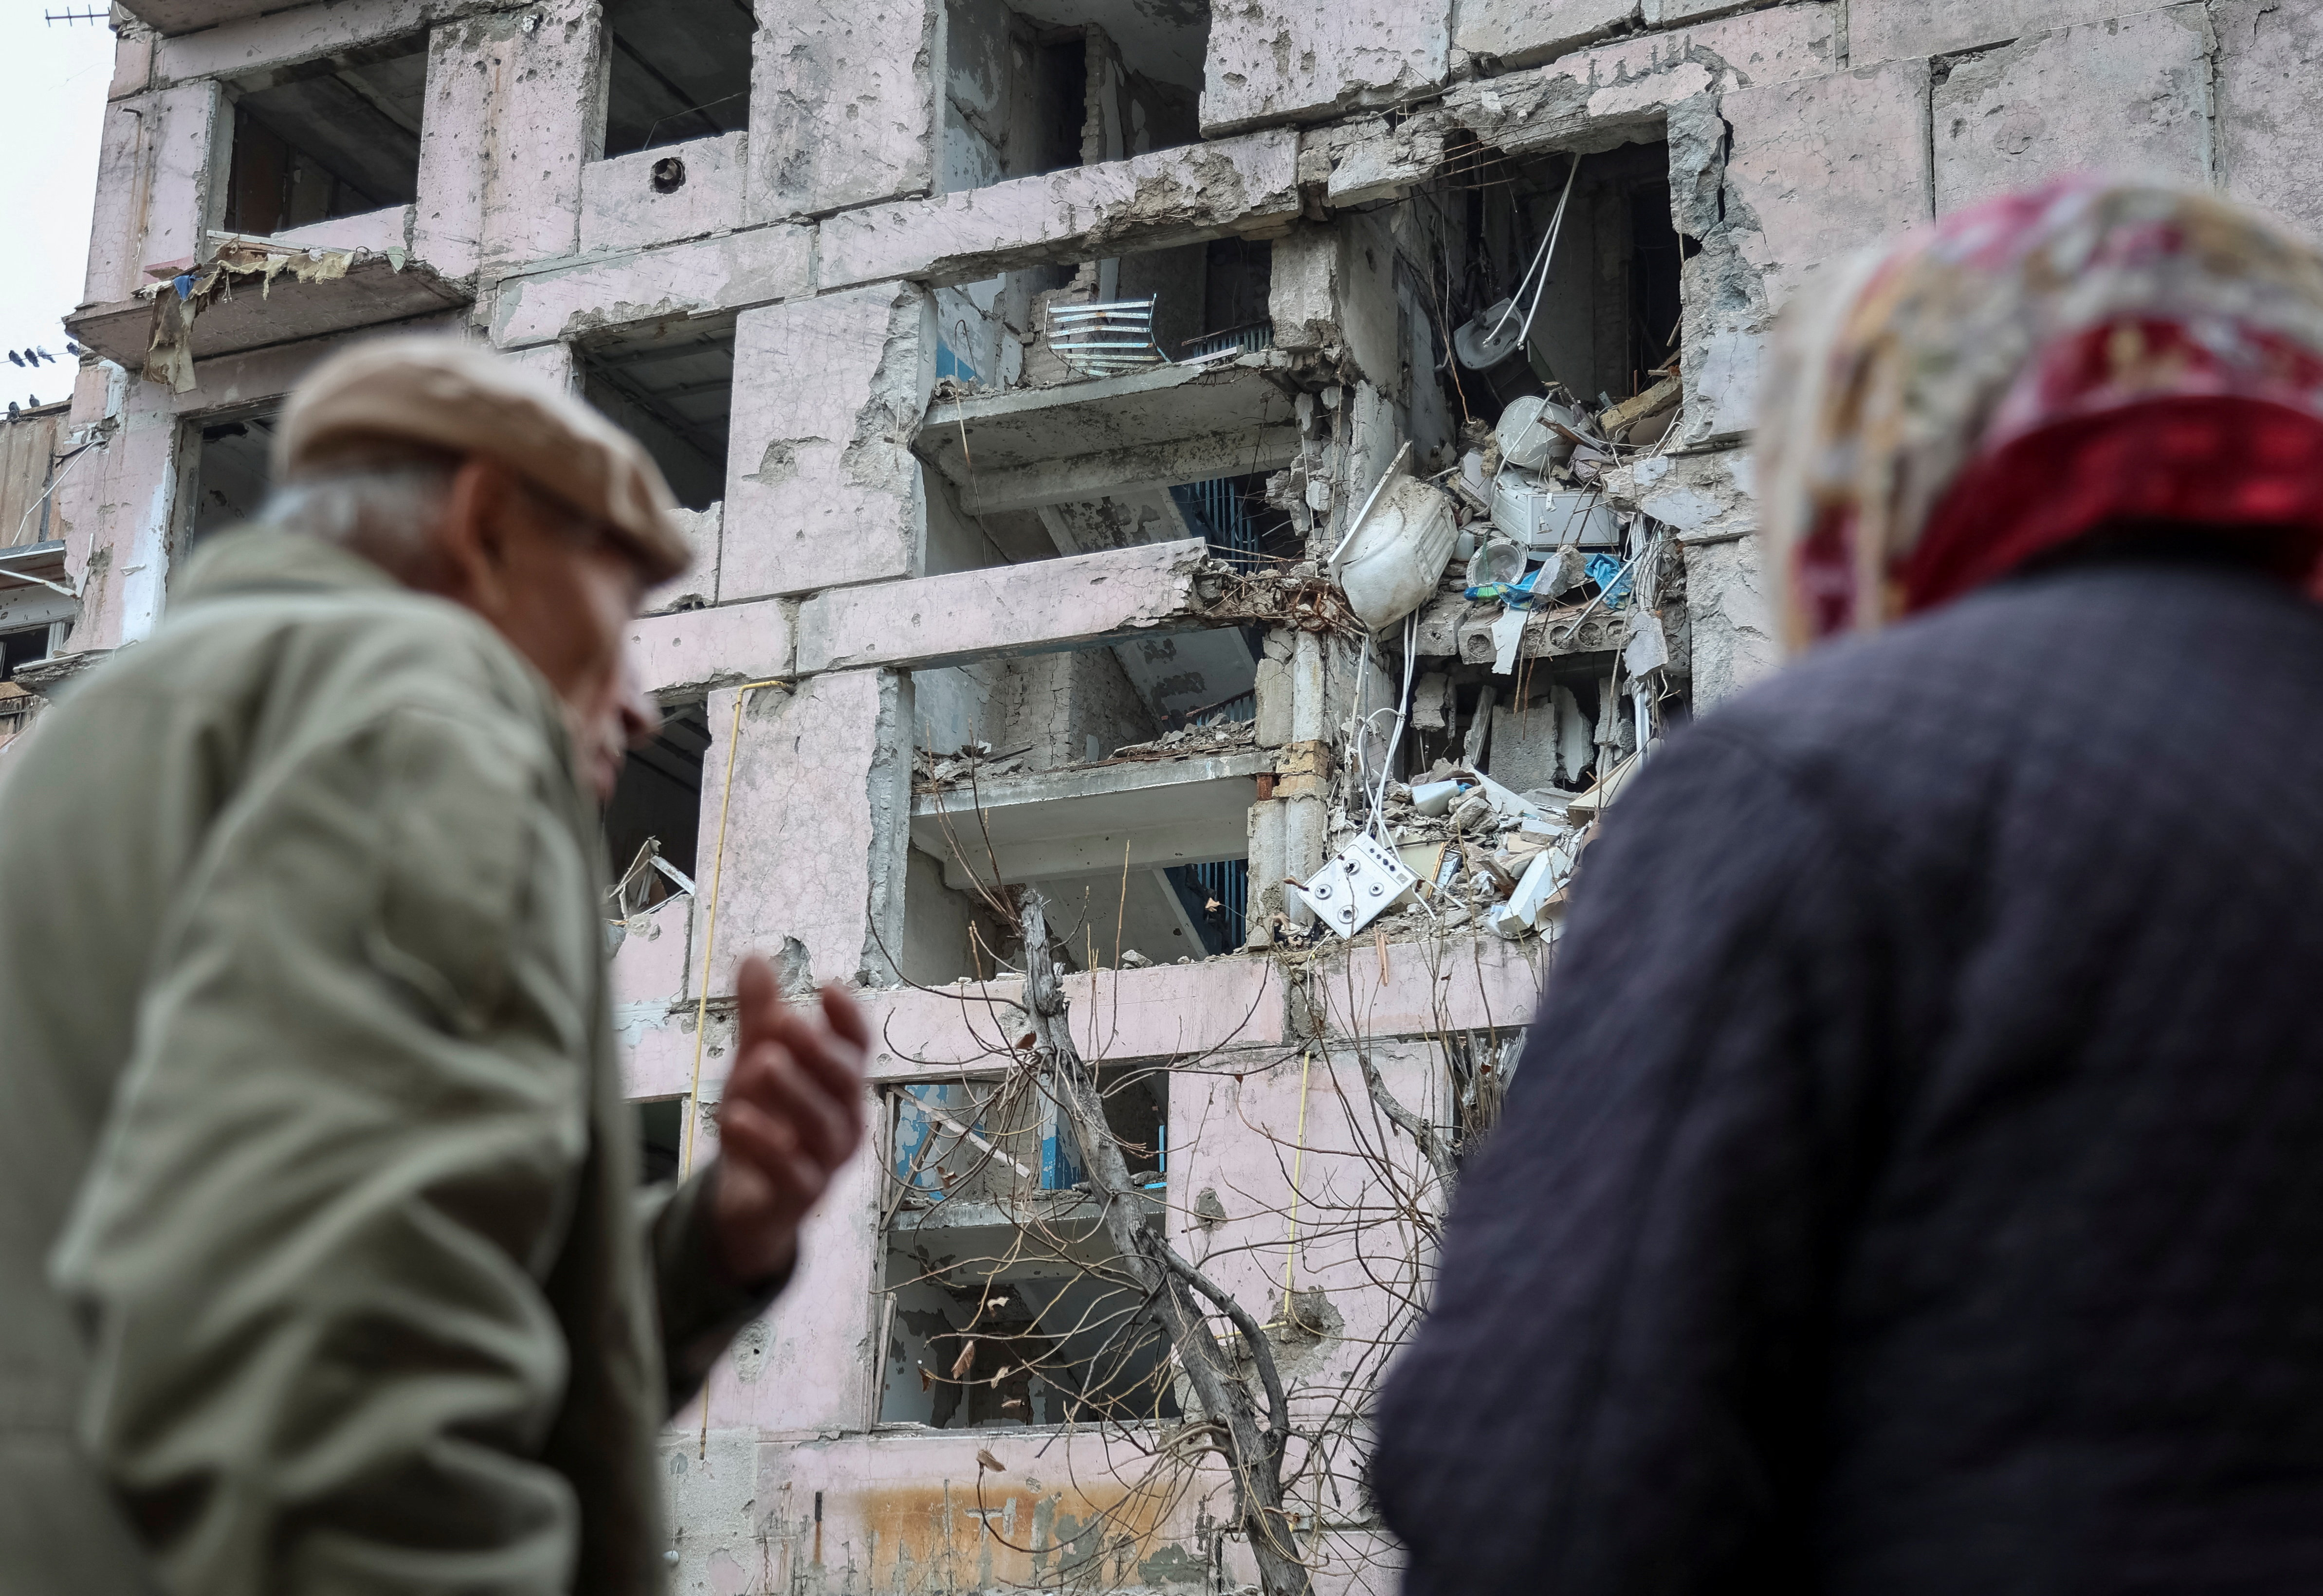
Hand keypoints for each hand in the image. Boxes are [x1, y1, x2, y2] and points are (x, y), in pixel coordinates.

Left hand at [707, 955, 869, 1283]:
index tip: (828, 987)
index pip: (857, 1045)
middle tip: (786, 1021)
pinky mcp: (801, 1195)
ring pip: (824, 1126)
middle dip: (819, 1051)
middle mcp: (845, 1117)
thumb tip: (755, 956)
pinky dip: (767, 1146)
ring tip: (762, 1064)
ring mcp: (827, 1159)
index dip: (848, 1018)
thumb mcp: (756, 1062)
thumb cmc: (764, 1119)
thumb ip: (759, 1015)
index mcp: (840, 1081)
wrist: (746, 1198)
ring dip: (795, 1093)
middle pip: (845, 1081)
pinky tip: (736, 1119)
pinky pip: (793, 1172)